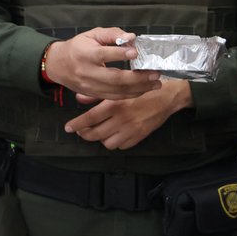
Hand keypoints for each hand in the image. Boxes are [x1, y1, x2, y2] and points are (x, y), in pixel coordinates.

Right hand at [43, 27, 161, 100]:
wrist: (57, 65)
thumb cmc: (77, 47)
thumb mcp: (91, 34)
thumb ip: (111, 34)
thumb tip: (131, 37)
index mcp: (85, 54)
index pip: (104, 54)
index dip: (120, 54)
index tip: (136, 51)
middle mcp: (87, 72)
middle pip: (114, 78)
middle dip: (137, 78)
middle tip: (155, 74)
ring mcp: (90, 86)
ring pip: (117, 91)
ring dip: (138, 89)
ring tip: (155, 84)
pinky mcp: (93, 95)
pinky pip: (114, 97)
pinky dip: (130, 95)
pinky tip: (143, 90)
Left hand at [64, 81, 192, 150]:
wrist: (168, 96)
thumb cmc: (142, 89)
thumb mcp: (119, 89)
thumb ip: (98, 95)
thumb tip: (79, 98)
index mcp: (115, 105)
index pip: (90, 119)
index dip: (77, 125)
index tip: (68, 128)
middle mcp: (122, 119)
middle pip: (95, 134)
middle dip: (85, 134)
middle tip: (81, 130)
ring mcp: (131, 130)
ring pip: (107, 143)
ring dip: (101, 138)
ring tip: (100, 130)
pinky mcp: (139, 137)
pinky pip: (121, 146)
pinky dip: (115, 141)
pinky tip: (115, 133)